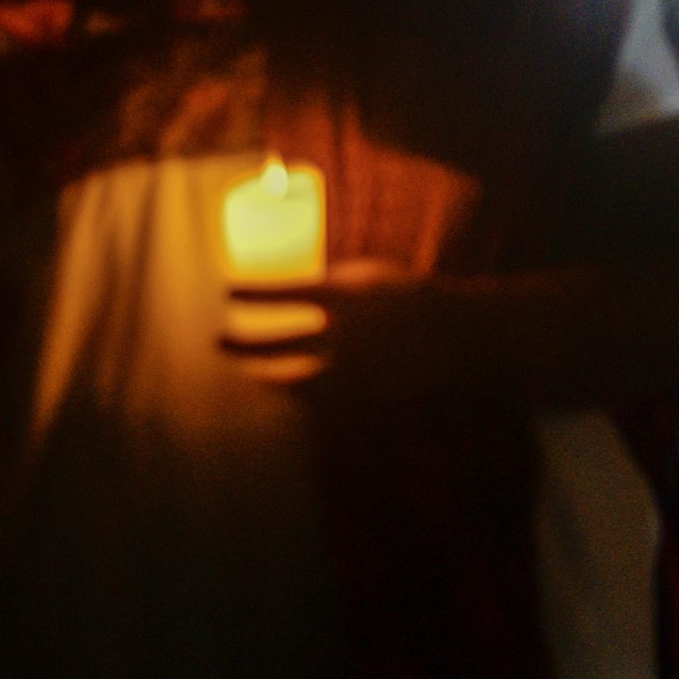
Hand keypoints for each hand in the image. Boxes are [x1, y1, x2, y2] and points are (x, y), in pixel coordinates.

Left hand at [225, 257, 441, 396]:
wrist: (461, 339)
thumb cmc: (413, 300)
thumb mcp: (373, 279)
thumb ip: (334, 282)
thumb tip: (295, 290)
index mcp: (352, 299)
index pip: (290, 292)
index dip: (256, 293)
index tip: (225, 291)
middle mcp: (349, 336)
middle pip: (283, 344)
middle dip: (245, 345)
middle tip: (216, 342)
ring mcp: (359, 370)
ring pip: (297, 382)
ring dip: (268, 379)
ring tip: (250, 375)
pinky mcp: (368, 397)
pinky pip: (322, 399)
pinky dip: (301, 395)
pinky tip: (286, 390)